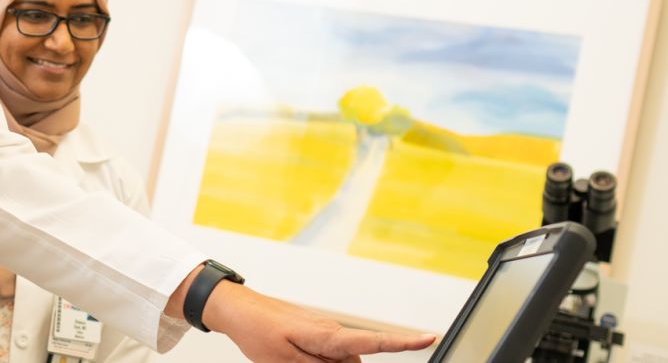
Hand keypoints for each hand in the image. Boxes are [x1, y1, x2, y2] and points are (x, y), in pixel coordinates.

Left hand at [205, 283, 435, 362]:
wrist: (239, 310)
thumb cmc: (258, 333)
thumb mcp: (283, 362)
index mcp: (327, 336)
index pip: (372, 342)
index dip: (402, 343)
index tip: (429, 338)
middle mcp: (332, 331)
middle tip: (299, 361)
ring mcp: (326, 331)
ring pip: (342, 362)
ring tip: (292, 358)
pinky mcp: (319, 334)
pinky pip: (330, 356)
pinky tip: (297, 358)